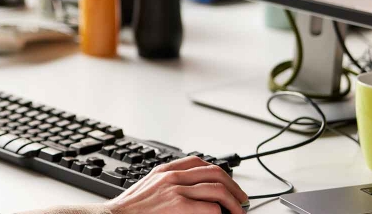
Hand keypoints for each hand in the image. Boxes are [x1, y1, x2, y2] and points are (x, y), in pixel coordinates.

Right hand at [106, 155, 247, 213]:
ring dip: (234, 203)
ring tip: (239, 212)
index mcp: (165, 170)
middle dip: (234, 187)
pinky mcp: (178, 206)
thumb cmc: (129, 209)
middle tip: (242, 200)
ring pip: (218, 190)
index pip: (200, 162)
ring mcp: (176, 190)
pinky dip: (220, 213)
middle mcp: (173, 176)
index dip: (220, 173)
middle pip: (215, 173)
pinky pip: (210, 208)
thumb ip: (167, 183)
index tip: (228, 184)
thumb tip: (190, 190)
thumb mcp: (148, 187)